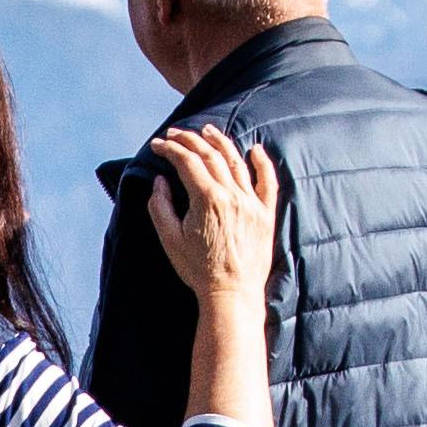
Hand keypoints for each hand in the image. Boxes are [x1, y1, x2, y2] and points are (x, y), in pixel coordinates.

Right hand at [144, 121, 278, 308]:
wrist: (232, 294)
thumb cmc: (198, 270)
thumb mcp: (170, 240)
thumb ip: (160, 207)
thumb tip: (160, 181)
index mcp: (207, 199)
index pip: (187, 161)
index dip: (170, 148)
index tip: (159, 144)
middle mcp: (232, 195)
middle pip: (211, 155)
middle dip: (191, 139)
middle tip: (176, 133)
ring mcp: (252, 203)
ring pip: (237, 162)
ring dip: (221, 142)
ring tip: (209, 131)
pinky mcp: (265, 214)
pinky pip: (268, 182)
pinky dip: (263, 163)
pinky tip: (256, 149)